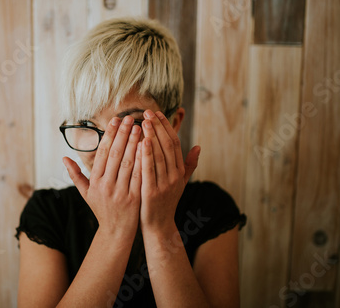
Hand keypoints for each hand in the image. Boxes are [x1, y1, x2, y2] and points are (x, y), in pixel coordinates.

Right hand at [63, 116, 142, 238]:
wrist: (116, 233)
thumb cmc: (101, 210)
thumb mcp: (86, 193)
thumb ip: (75, 175)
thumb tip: (64, 157)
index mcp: (94, 182)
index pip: (102, 153)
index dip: (109, 135)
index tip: (115, 121)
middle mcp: (105, 186)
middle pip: (114, 155)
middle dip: (122, 135)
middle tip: (129, 118)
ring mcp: (119, 192)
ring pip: (127, 163)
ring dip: (133, 143)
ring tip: (139, 127)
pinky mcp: (133, 198)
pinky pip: (138, 175)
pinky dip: (142, 160)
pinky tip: (147, 147)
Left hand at [138, 110, 200, 232]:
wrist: (159, 226)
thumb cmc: (166, 201)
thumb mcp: (180, 182)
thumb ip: (189, 165)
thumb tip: (199, 146)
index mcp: (179, 171)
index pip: (174, 143)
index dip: (166, 127)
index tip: (157, 113)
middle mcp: (174, 176)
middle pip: (167, 146)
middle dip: (157, 127)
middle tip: (147, 112)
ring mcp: (164, 185)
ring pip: (159, 156)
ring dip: (151, 137)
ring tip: (143, 122)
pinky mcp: (152, 193)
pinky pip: (149, 171)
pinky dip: (146, 156)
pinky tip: (140, 143)